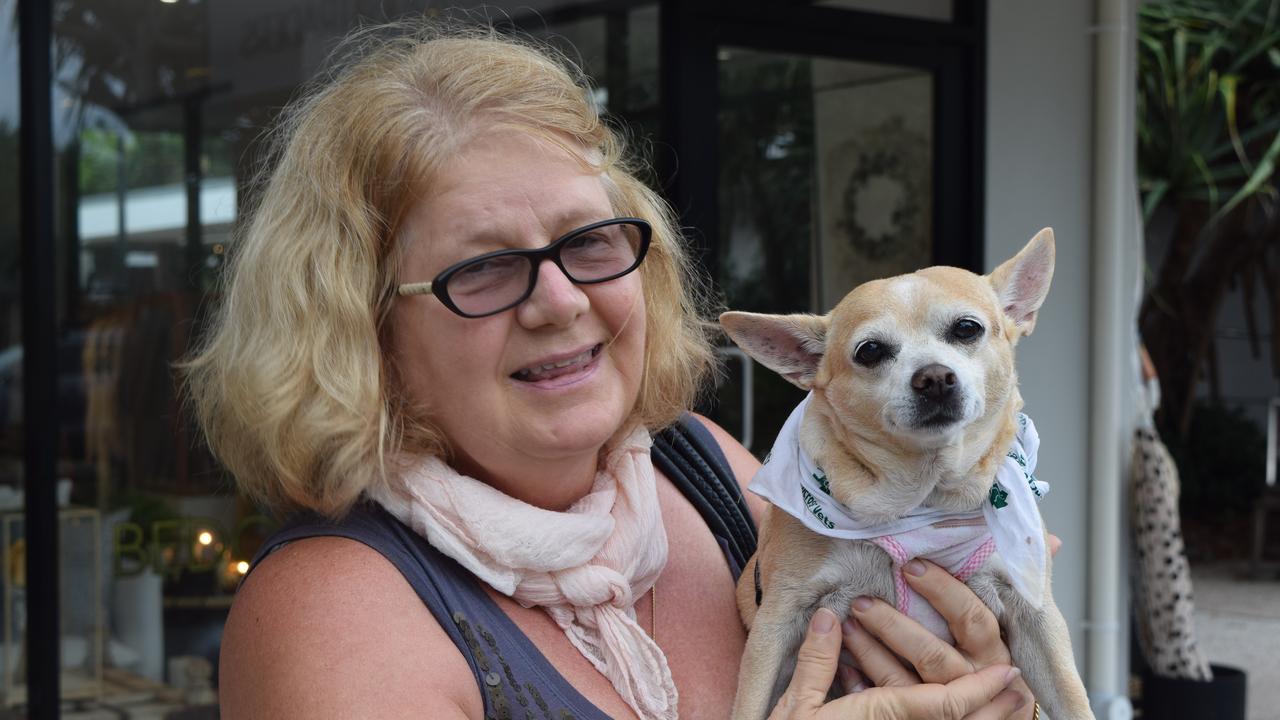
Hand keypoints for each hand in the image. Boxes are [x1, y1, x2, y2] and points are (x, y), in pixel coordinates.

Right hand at [768, 607, 1025, 719]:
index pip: (944, 704)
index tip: (1007, 672)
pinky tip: (967, 718)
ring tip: (1010, 704)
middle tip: (1021, 687)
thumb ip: (816, 661)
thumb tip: (827, 618)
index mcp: (881, 719)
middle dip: (996, 708)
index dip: (980, 688)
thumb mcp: (795, 706)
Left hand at [842, 559, 1038, 719]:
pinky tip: (843, 662)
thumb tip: (1052, 541)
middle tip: (863, 602)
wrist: (986, 717)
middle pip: (933, 655)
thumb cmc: (994, 669)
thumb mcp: (1006, 631)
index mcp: (994, 655)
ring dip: (870, 651)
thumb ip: (1023, 586)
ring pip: (902, 682)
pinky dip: (861, 681)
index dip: (943, 591)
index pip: (973, 620)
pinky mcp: (918, 719)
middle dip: (894, 625)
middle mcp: (973, 682)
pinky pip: (885, 702)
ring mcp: (945, 707)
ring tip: (848, 625)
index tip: (911, 566)